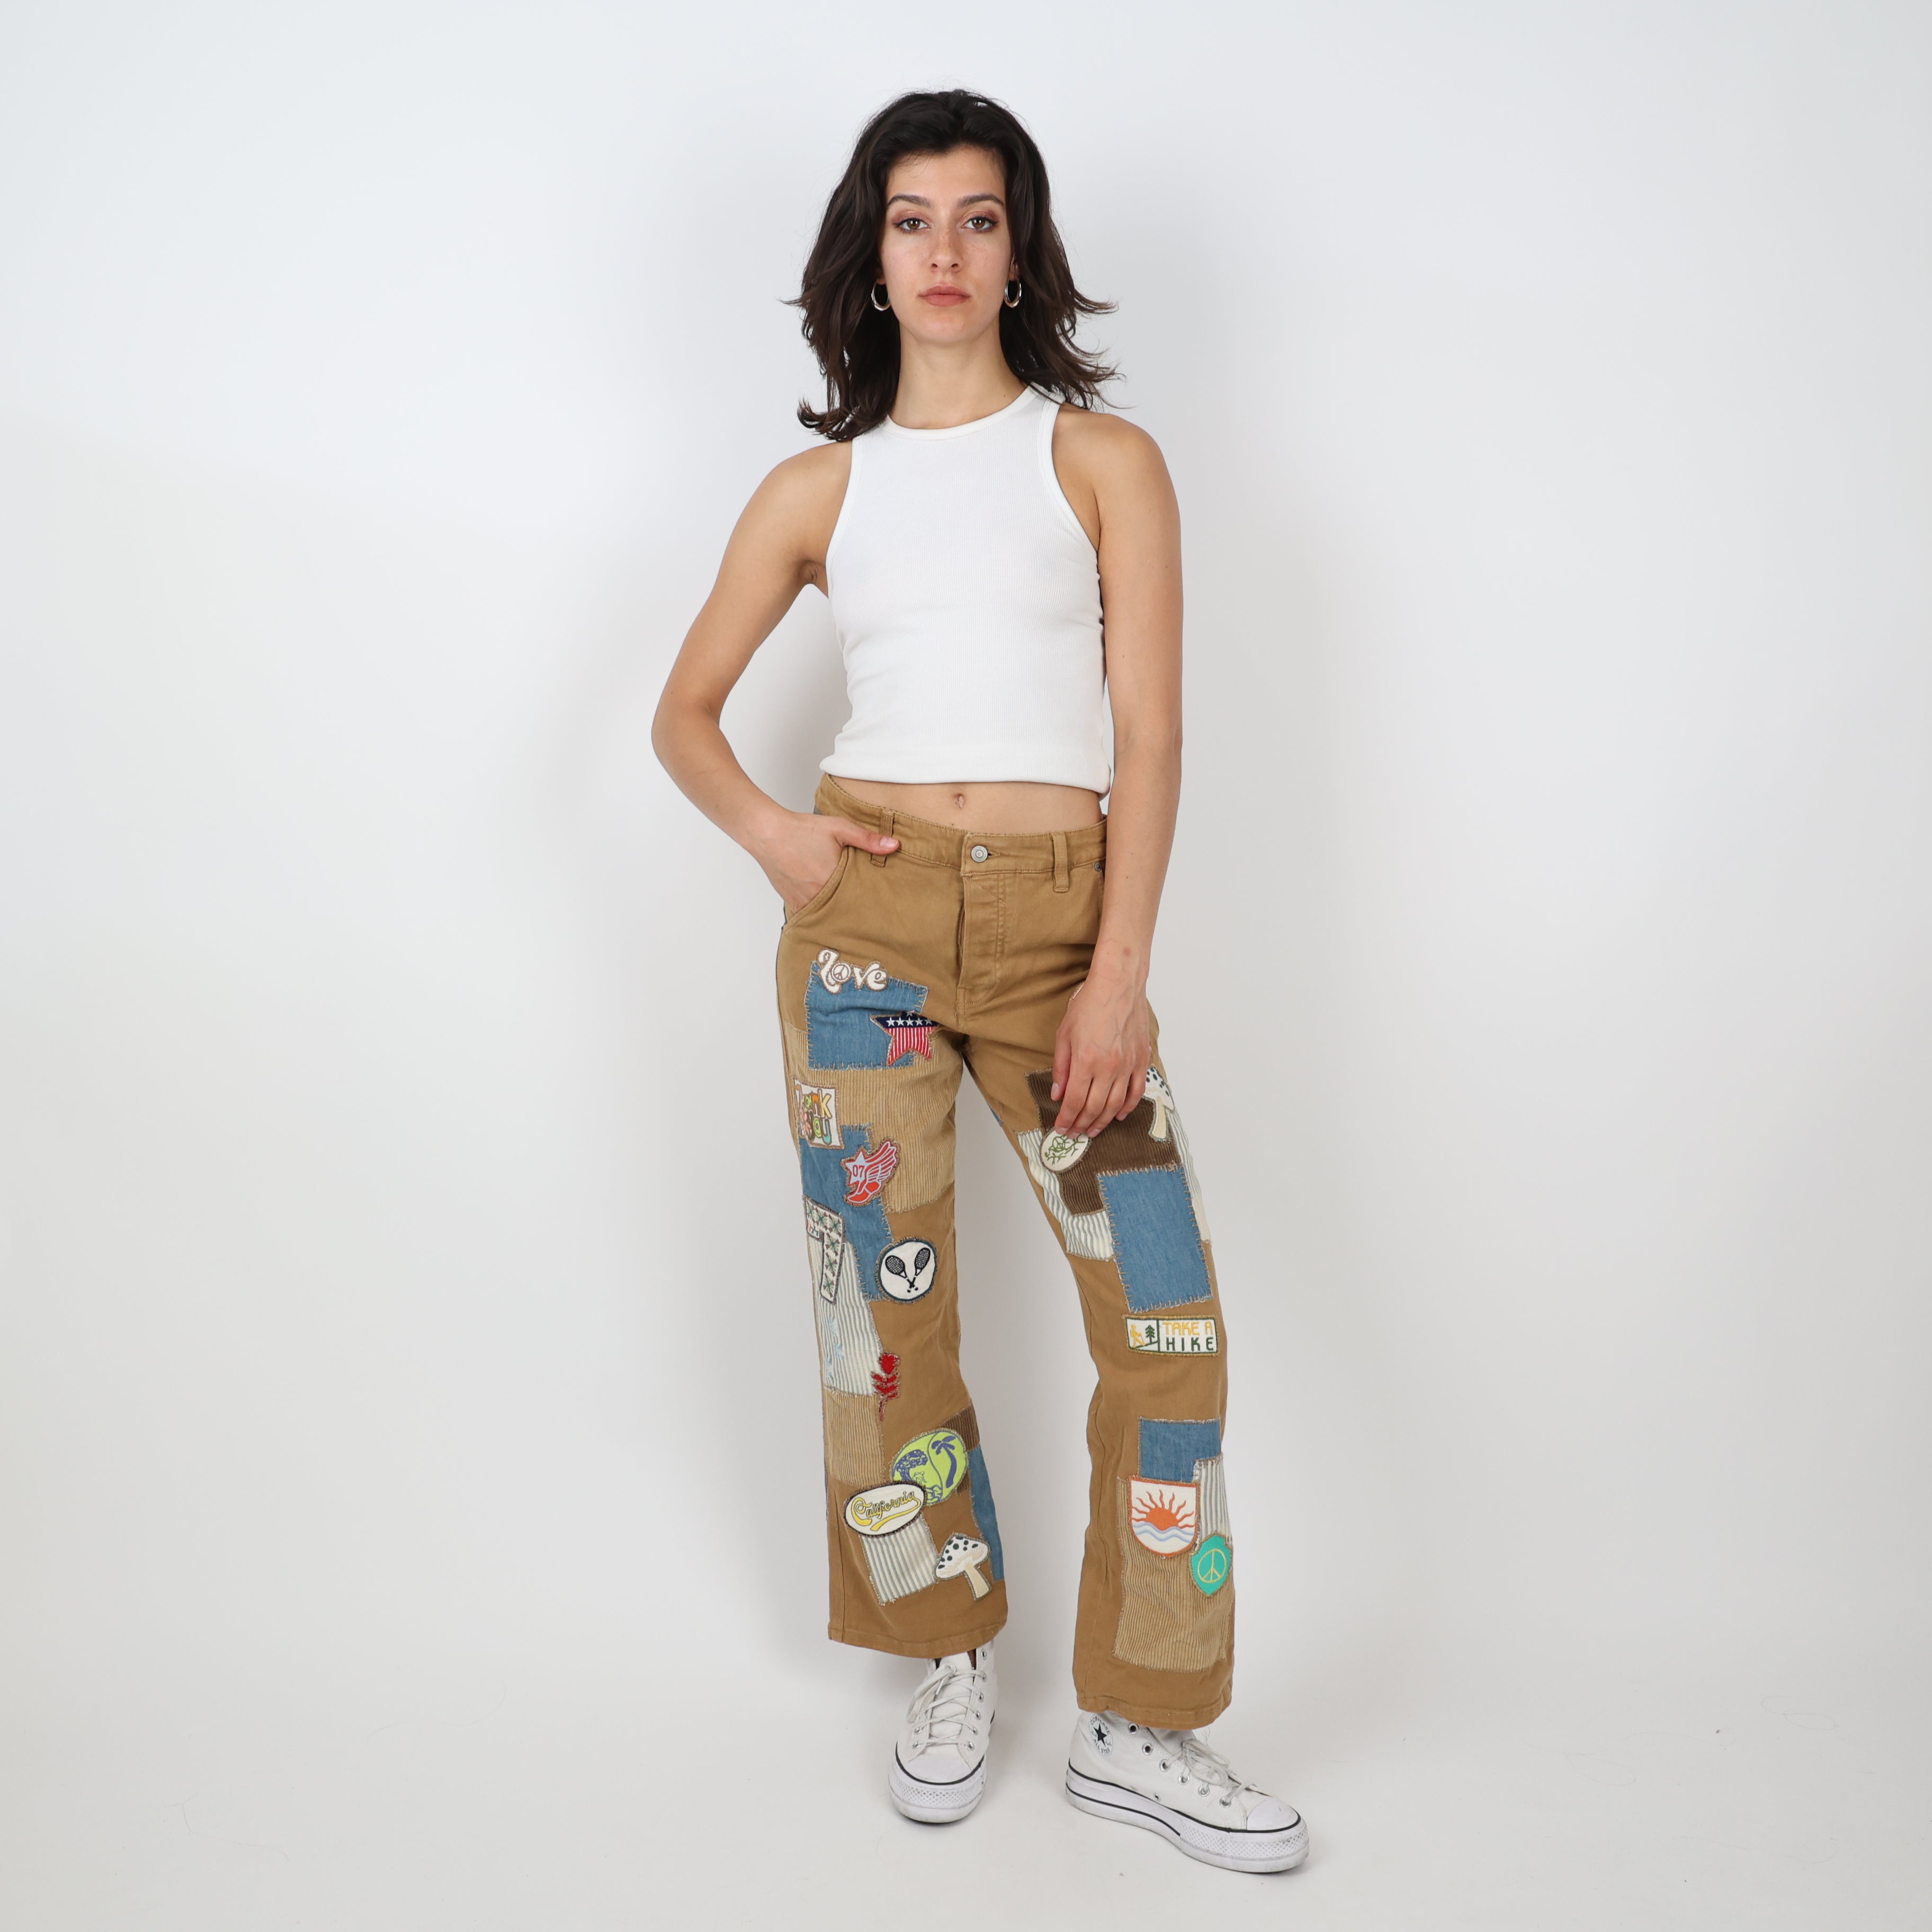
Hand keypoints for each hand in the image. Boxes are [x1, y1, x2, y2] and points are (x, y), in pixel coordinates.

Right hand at [753, 811, 896, 911]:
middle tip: (868, 911)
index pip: (859, 900)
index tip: (879, 904)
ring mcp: (803, 902)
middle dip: (854, 908)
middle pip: (843, 910)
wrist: (767, 833)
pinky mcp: (792, 903)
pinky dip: (820, 910)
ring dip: (836, 910)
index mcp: (833, 881)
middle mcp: (817, 896)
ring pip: (827, 914)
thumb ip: (867, 839)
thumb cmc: (801, 830)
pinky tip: (827, 904)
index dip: (869, 901)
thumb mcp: (839, 828)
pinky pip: (811, 913)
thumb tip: (894, 845)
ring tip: (848, 907)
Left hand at [1050, 974, 1151, 1137]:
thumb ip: (1061, 1067)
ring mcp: (1127, 1065)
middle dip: (1082, 1125)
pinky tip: (1117, 1115)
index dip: (1067, 1119)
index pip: (1074, 1101)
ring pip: (1115, 1104)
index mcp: (1085, 1061)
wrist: (1119, 985)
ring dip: (1102, 1121)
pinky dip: (1127, 1107)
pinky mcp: (1141, 1060)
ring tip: (1092, 1130)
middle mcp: (1108, 1067)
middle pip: (1094, 1107)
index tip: (1061, 1129)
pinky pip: (1135, 1092)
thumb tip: (1058, 1094)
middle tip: (1074, 1134)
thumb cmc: (1089, 1005)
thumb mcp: (1064, 1034)